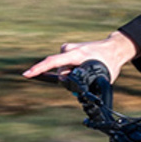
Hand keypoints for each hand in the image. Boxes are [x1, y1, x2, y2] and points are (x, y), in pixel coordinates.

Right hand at [22, 30, 137, 81]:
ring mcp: (67, 48)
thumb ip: (90, 86)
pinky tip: (81, 66)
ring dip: (71, 73)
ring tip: (87, 68)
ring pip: (62, 68)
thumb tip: (77, 93)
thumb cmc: (109, 61)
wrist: (113, 48)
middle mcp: (69, 49)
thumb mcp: (103, 77)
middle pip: (60, 71)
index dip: (39, 69)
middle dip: (68, 79)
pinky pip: (64, 64)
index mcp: (76, 54)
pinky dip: (71, 68)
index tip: (27, 74)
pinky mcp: (68, 49)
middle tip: (85, 78)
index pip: (53, 62)